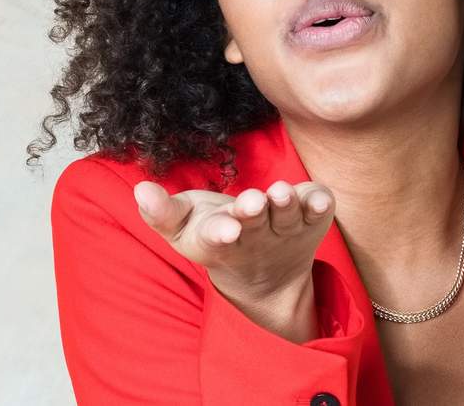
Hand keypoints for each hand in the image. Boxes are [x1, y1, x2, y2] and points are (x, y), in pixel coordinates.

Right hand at [133, 177, 337, 298]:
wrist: (263, 275)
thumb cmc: (214, 234)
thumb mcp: (182, 227)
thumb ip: (162, 212)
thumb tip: (142, 189)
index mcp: (219, 240)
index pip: (217, 238)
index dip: (221, 232)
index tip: (227, 228)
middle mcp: (256, 237)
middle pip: (255, 224)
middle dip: (254, 212)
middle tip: (254, 201)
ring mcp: (286, 231)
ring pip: (288, 218)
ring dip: (286, 205)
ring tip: (281, 192)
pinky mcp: (312, 222)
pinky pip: (319, 213)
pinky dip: (320, 205)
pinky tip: (321, 198)